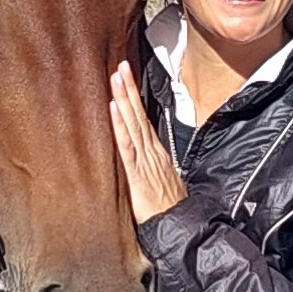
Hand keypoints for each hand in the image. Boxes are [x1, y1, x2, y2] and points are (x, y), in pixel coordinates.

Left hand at [104, 61, 187, 223]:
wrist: (179, 226)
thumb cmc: (169, 208)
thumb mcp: (161, 181)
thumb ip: (151, 167)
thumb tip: (144, 157)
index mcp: (156, 153)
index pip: (143, 120)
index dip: (134, 99)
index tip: (126, 79)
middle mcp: (152, 151)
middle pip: (139, 115)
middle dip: (129, 89)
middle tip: (121, 66)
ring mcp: (145, 159)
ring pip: (132, 123)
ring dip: (124, 99)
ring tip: (116, 77)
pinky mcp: (137, 172)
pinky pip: (126, 145)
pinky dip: (120, 125)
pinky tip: (113, 108)